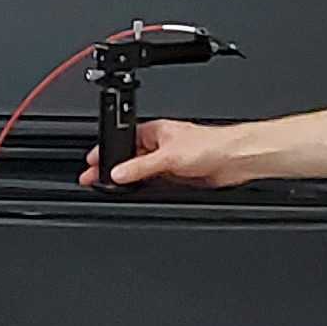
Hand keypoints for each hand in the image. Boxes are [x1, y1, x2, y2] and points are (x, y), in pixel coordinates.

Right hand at [86, 117, 242, 188]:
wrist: (234, 159)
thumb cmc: (209, 144)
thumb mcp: (167, 156)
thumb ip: (140, 166)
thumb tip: (117, 173)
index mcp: (154, 131)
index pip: (122, 141)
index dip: (106, 152)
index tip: (91, 164)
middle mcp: (159, 146)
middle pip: (130, 159)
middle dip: (115, 170)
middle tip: (97, 182)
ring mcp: (168, 162)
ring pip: (142, 173)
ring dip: (132, 181)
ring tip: (115, 190)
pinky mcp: (177, 176)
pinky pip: (155, 184)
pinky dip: (147, 189)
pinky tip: (140, 194)